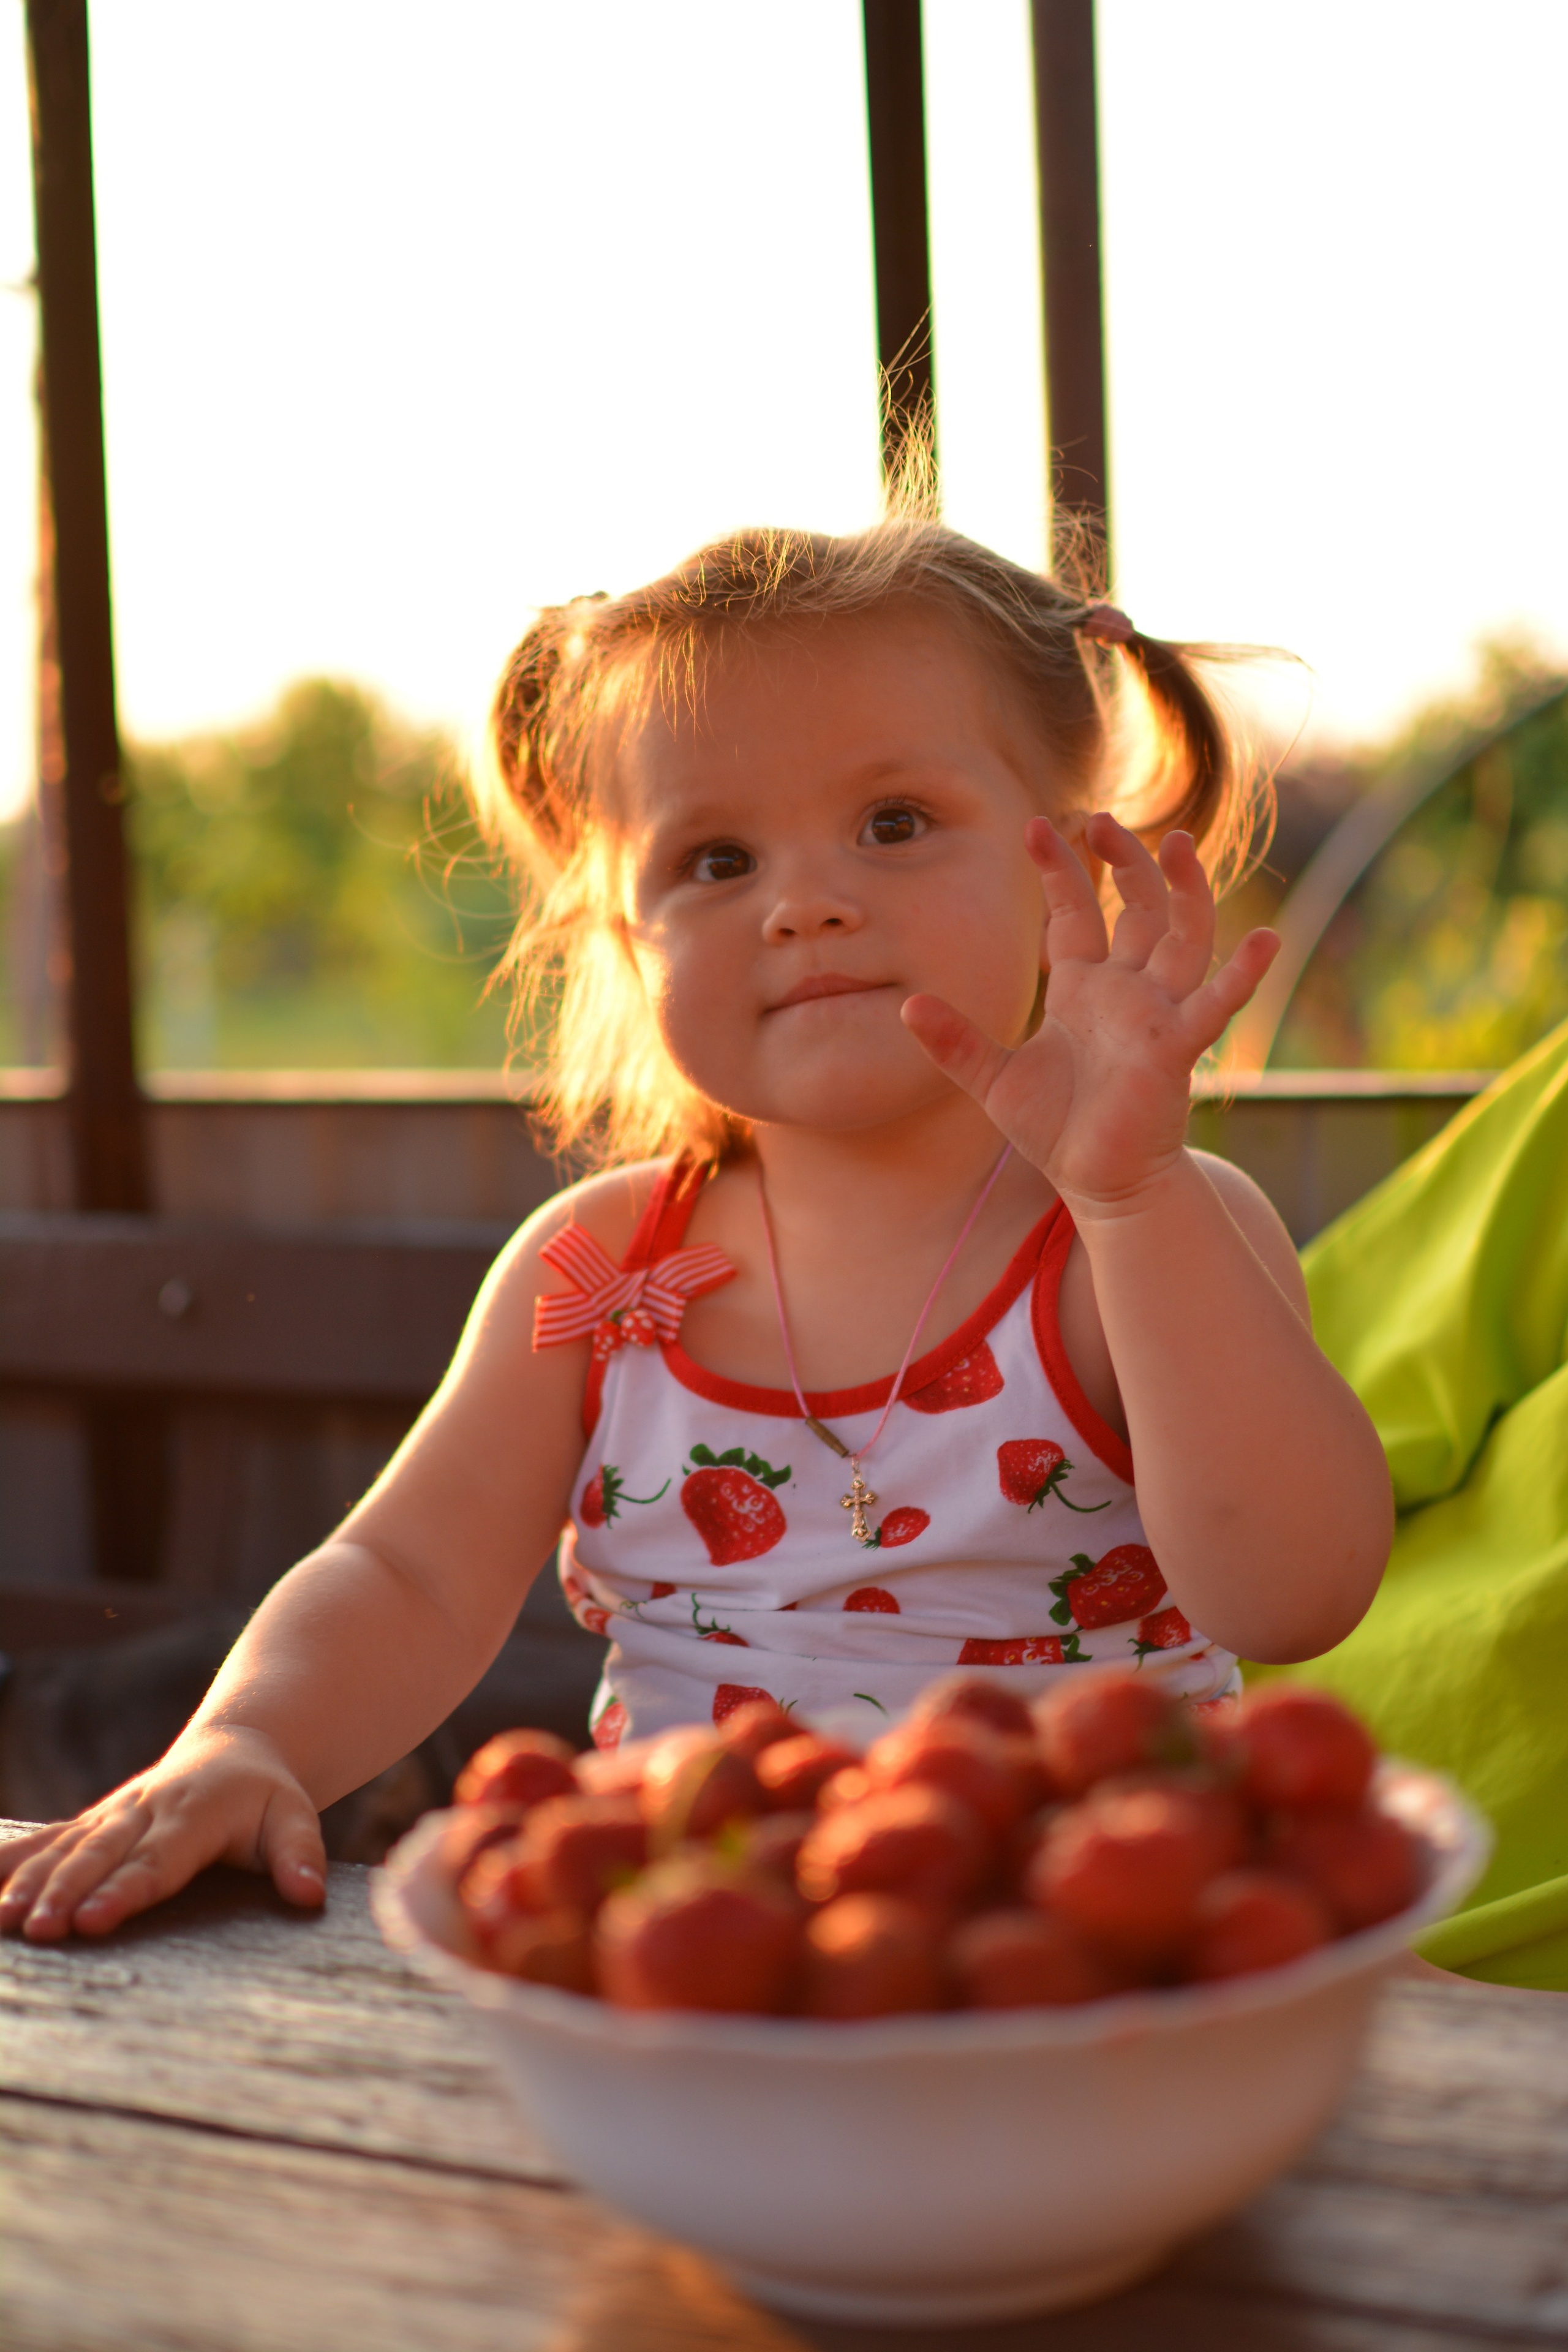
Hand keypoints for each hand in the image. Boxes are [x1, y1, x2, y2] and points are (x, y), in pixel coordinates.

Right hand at [0, 1723, 325, 1941]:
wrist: (235, 1747)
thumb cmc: (266, 1797)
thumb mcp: (294, 1817)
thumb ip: (300, 1854)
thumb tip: (310, 1894)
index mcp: (193, 1815)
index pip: (156, 1861)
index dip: (124, 1890)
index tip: (94, 1920)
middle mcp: (143, 1812)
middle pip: (100, 1857)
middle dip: (66, 1892)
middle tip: (38, 1928)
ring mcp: (112, 1815)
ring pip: (65, 1849)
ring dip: (31, 1881)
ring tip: (3, 1918)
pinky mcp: (91, 1822)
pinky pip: (43, 1840)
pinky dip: (7, 1860)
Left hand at [902, 812, 1278, 1213]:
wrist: (1099, 1183)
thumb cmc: (1057, 1131)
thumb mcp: (993, 1080)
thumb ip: (955, 1043)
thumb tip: (905, 1006)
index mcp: (1085, 989)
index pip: (1077, 912)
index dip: (1062, 870)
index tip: (1038, 826)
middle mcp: (1127, 991)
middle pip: (1138, 908)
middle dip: (1125, 862)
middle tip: (1102, 820)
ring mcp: (1157, 1014)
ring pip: (1183, 937)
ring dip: (1185, 891)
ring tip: (1179, 843)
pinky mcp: (1177, 1048)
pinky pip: (1216, 1004)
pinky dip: (1243, 975)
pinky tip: (1267, 940)